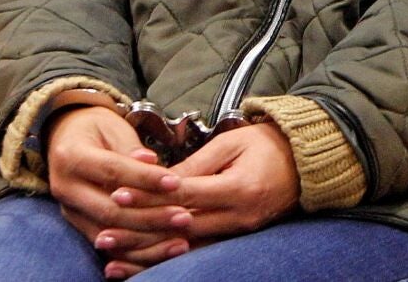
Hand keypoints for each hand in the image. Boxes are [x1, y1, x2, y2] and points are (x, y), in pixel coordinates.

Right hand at [44, 106, 193, 277]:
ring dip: (146, 238)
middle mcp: (65, 188)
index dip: (145, 179)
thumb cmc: (97, 129)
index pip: (112, 171)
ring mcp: (70, 211)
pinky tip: (163, 247)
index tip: (175, 183)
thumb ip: (131, 148)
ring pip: (109, 234)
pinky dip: (136, 249)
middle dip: (149, 216)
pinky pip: (108, 244)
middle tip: (183, 216)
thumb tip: (151, 162)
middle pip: (109, 211)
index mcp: (71, 157)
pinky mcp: (79, 225)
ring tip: (179, 235)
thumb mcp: (114, 128)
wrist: (68, 139)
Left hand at [118, 122, 300, 241]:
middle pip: (180, 228)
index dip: (149, 195)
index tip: (118, 194)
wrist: (303, 162)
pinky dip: (168, 257)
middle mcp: (239, 216)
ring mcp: (239, 231)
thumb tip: (158, 181)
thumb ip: (195, 165)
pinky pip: (197, 251)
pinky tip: (142, 264)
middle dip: (139, 232)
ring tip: (112, 258)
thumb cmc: (266, 144)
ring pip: (185, 247)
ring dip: (147, 253)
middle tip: (103, 235)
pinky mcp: (236, 237)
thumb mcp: (230, 144)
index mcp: (239, 188)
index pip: (184, 195)